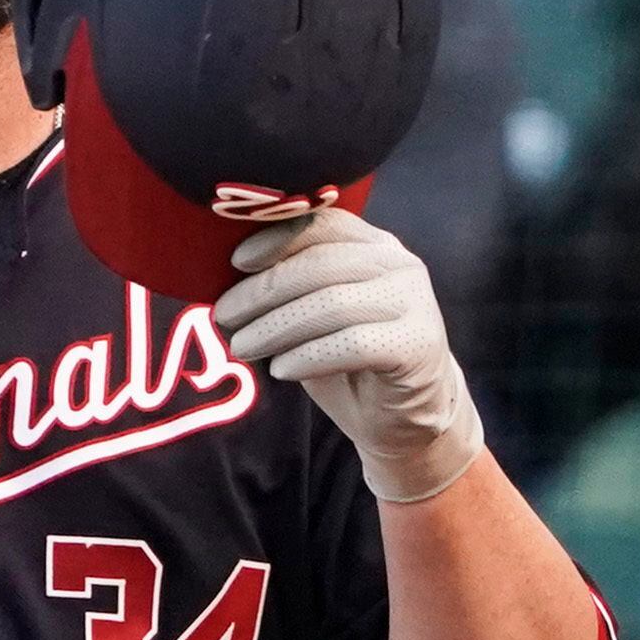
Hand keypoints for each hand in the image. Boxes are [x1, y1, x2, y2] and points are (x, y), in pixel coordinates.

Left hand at [216, 209, 483, 502]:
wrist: (404, 414)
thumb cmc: (349, 359)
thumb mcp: (316, 314)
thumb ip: (291, 288)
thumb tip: (225, 281)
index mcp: (375, 245)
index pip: (324, 224)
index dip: (277, 238)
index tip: (236, 262)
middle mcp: (400, 265)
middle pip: (321, 264)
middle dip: (263, 290)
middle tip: (224, 316)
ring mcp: (414, 302)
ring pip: (332, 304)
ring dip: (276, 327)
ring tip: (241, 347)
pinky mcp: (416, 344)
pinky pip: (352, 344)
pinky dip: (308, 356)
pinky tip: (281, 370)